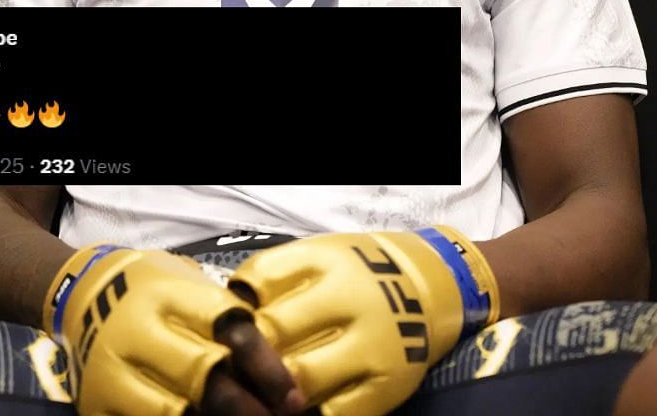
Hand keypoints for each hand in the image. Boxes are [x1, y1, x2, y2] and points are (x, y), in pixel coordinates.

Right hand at [42, 246, 297, 415]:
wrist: (87, 294)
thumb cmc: (160, 291)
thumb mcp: (196, 290)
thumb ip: (231, 324)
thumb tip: (284, 367)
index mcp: (171, 296)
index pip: (230, 333)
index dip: (268, 368)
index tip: (294, 394)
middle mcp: (138, 332)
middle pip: (204, 377)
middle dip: (248, 406)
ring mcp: (111, 369)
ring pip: (172, 410)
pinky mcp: (95, 400)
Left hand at [226, 228, 498, 415]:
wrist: (433, 288)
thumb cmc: (362, 272)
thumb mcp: (322, 255)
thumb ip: (276, 276)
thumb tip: (228, 315)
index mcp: (332, 264)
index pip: (259, 289)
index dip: (232, 319)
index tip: (224, 334)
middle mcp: (355, 302)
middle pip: (272, 339)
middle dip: (243, 360)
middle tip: (231, 372)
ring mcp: (374, 346)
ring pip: (297, 382)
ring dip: (268, 392)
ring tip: (259, 394)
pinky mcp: (388, 384)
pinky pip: (333, 413)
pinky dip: (307, 413)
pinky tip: (296, 406)